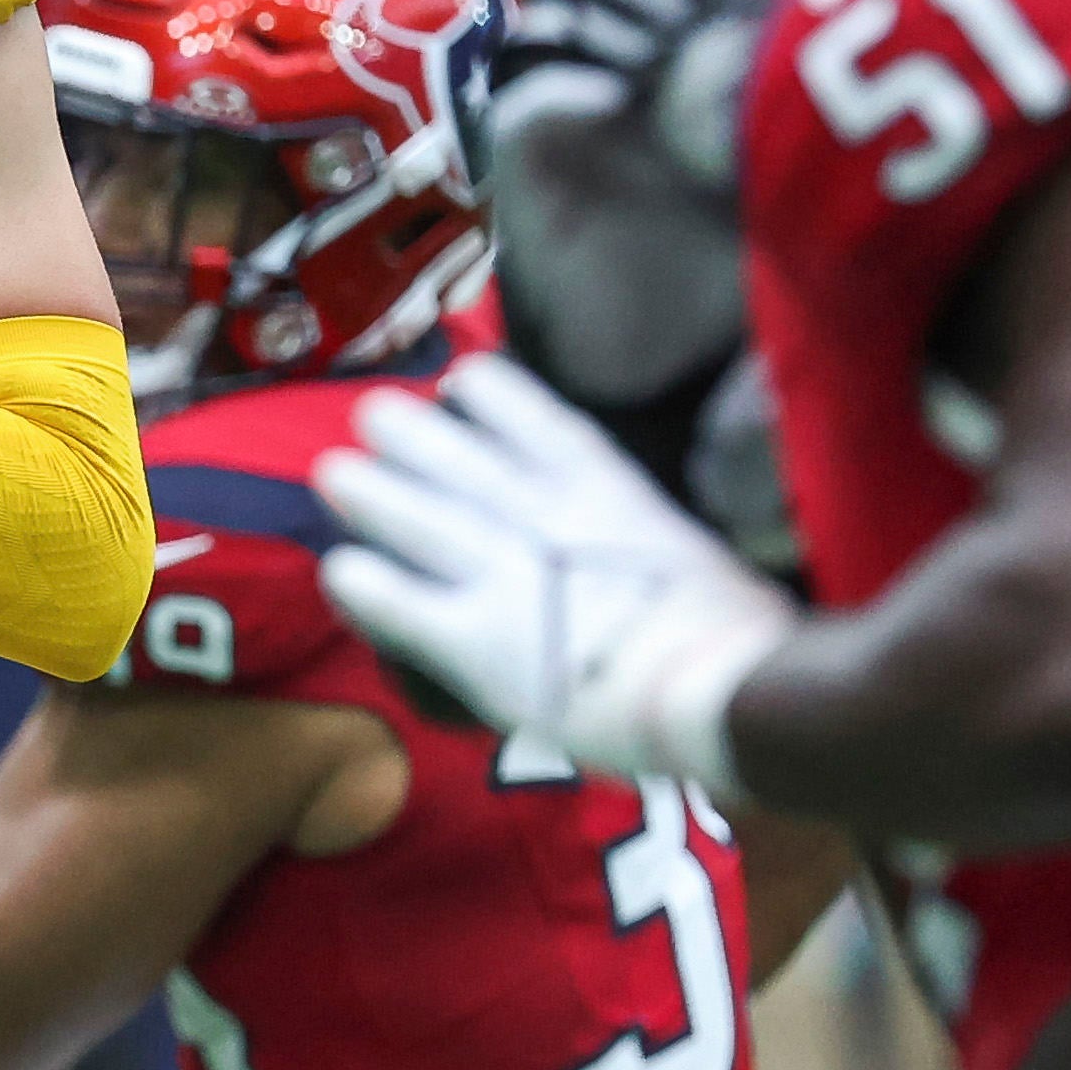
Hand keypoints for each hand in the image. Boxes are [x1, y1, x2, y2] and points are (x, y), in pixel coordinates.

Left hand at [316, 356, 798, 787]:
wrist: (729, 690)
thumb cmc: (741, 636)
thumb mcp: (698, 557)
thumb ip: (657, 547)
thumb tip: (665, 560)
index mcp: (609, 492)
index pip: (538, 421)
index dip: (493, 395)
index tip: (462, 379)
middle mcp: (546, 517)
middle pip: (460, 458)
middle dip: (410, 432)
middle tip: (371, 414)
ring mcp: (505, 575)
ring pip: (418, 517)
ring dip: (369, 492)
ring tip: (329, 471)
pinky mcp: (477, 641)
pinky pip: (402, 603)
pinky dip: (365, 584)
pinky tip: (336, 571)